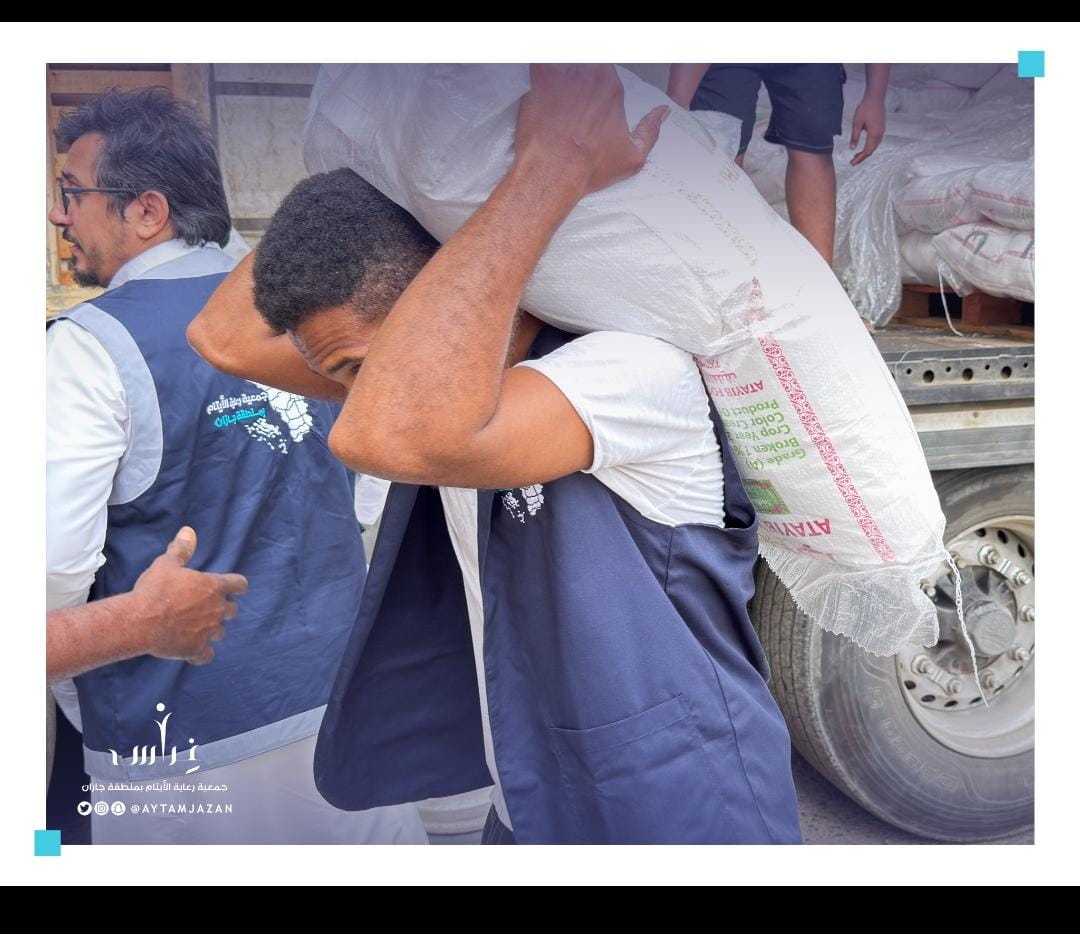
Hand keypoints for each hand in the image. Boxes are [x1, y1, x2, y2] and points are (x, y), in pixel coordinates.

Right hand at [132, 527, 247, 664]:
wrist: (141, 621)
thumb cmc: (154, 590)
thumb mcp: (167, 564)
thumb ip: (181, 550)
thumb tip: (189, 531)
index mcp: (213, 587)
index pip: (239, 584)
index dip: (237, 585)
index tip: (235, 587)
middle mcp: (217, 609)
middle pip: (232, 610)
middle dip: (223, 609)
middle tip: (206, 608)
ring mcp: (209, 631)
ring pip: (220, 632)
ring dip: (211, 630)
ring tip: (195, 628)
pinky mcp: (197, 650)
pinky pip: (206, 655)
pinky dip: (201, 654)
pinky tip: (191, 651)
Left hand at [514, 64, 668, 196]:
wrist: (553, 172)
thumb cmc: (586, 166)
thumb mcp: (632, 156)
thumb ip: (650, 130)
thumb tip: (661, 115)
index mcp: (611, 89)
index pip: (606, 71)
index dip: (597, 80)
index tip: (592, 92)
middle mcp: (589, 75)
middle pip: (585, 63)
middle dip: (580, 74)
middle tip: (573, 94)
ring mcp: (563, 74)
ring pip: (564, 61)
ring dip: (561, 72)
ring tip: (557, 94)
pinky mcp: (538, 79)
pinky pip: (540, 62)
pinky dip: (540, 71)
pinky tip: (540, 88)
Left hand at [849, 97, 886, 165]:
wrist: (875, 98)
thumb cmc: (865, 109)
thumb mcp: (856, 123)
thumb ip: (854, 137)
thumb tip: (852, 148)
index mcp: (874, 134)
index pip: (867, 151)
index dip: (860, 158)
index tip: (852, 163)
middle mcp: (880, 134)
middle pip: (871, 150)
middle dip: (862, 157)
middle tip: (853, 162)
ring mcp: (882, 130)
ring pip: (874, 146)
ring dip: (866, 152)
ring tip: (856, 156)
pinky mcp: (881, 127)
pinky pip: (876, 141)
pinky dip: (870, 146)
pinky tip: (864, 147)